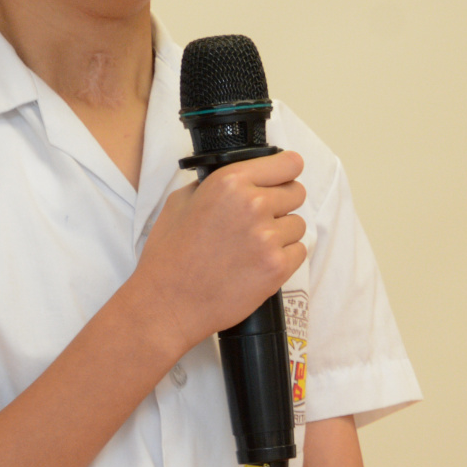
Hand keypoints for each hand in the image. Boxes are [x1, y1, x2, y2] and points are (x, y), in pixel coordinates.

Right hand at [129, 151, 307, 349]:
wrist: (167, 303)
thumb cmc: (170, 255)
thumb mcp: (180, 202)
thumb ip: (214, 184)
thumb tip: (240, 179)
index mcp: (230, 182)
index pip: (288, 164)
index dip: (285, 172)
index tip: (282, 180)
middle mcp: (253, 204)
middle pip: (296, 193)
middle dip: (281, 204)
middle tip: (259, 220)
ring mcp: (268, 238)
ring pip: (298, 225)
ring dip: (281, 234)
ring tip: (252, 247)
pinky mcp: (276, 267)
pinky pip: (299, 252)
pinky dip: (284, 258)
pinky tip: (258, 263)